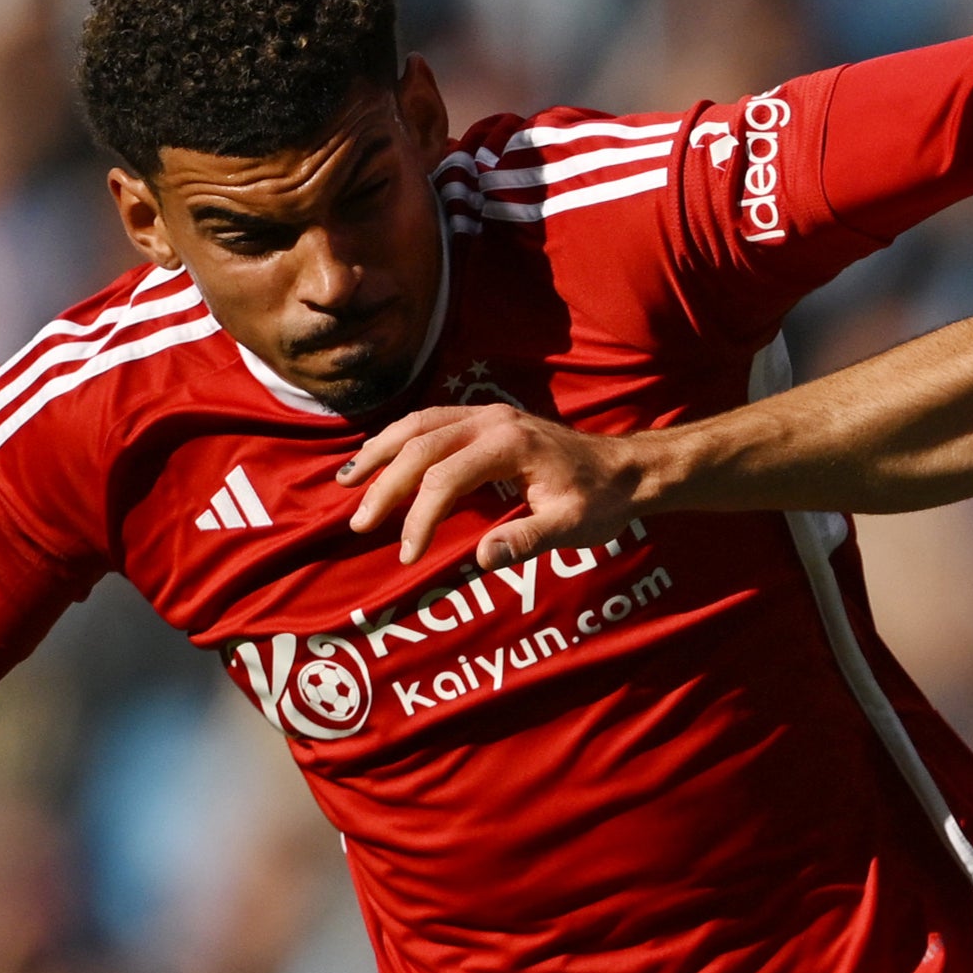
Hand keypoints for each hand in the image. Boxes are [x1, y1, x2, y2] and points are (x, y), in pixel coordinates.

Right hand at [334, 400, 644, 570]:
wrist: (626, 469)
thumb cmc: (600, 500)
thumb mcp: (571, 527)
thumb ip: (526, 539)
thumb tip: (479, 558)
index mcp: (509, 445)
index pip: (444, 480)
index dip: (419, 519)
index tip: (409, 555)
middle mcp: (492, 419)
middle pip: (419, 446)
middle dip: (384, 486)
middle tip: (360, 524)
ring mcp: (487, 413)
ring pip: (417, 424)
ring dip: (379, 452)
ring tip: (347, 482)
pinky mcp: (485, 418)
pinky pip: (429, 422)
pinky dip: (398, 440)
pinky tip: (378, 458)